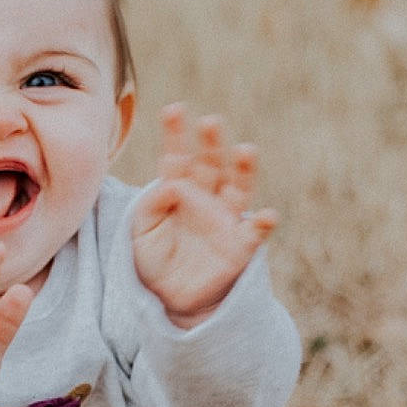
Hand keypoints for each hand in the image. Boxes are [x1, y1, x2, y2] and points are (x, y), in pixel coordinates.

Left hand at [132, 105, 277, 326]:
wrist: (170, 297)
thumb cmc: (153, 259)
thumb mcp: (140, 232)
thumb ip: (150, 207)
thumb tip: (171, 184)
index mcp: (177, 190)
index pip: (177, 156)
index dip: (176, 133)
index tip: (173, 109)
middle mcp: (205, 198)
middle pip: (211, 164)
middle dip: (212, 143)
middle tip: (210, 122)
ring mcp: (225, 219)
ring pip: (238, 188)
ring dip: (245, 169)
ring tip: (247, 151)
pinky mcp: (239, 245)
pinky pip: (254, 232)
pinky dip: (262, 223)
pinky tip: (267, 215)